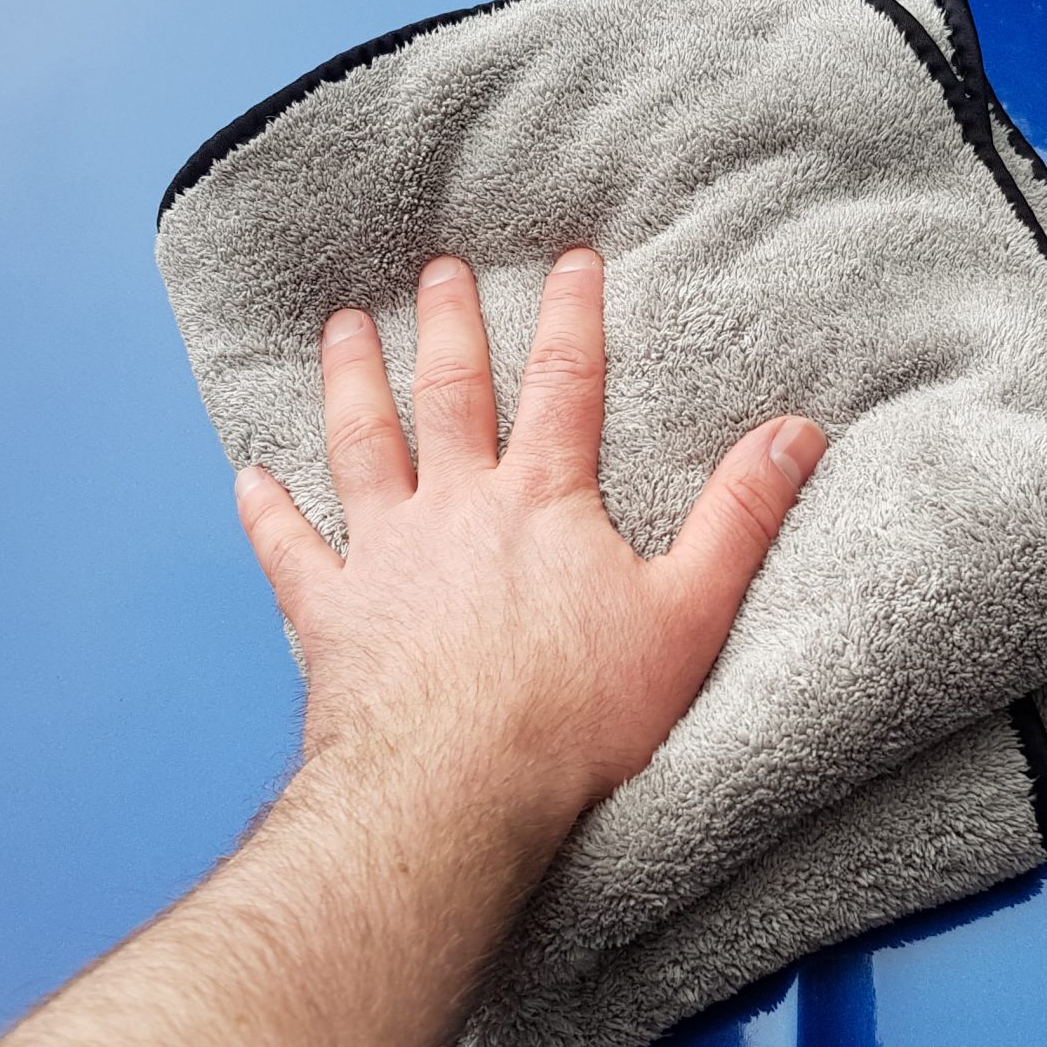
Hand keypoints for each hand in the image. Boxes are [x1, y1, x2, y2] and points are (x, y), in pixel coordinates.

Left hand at [234, 248, 826, 842]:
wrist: (459, 787)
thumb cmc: (579, 714)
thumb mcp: (688, 614)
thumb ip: (740, 518)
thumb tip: (798, 434)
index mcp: (544, 501)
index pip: (565, 384)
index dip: (572, 316)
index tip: (572, 260)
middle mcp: (458, 508)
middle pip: (452, 396)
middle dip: (449, 326)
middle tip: (439, 269)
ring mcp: (386, 556)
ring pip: (363, 446)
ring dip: (351, 383)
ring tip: (343, 330)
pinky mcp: (333, 615)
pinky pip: (292, 552)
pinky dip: (268, 513)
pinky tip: (248, 479)